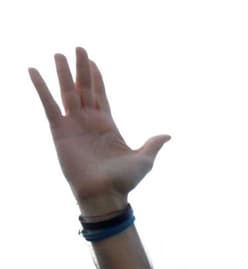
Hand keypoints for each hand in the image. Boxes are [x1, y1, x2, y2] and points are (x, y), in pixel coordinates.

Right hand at [30, 48, 169, 216]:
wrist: (105, 195)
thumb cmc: (125, 181)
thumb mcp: (144, 160)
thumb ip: (153, 144)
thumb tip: (168, 135)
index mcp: (107, 124)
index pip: (100, 95)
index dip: (97, 78)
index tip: (92, 61)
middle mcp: (89, 121)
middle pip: (84, 88)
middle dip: (81, 69)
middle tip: (79, 48)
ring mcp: (73, 125)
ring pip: (67, 92)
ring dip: (63, 73)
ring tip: (59, 54)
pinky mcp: (59, 131)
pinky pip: (48, 105)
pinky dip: (41, 87)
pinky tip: (34, 71)